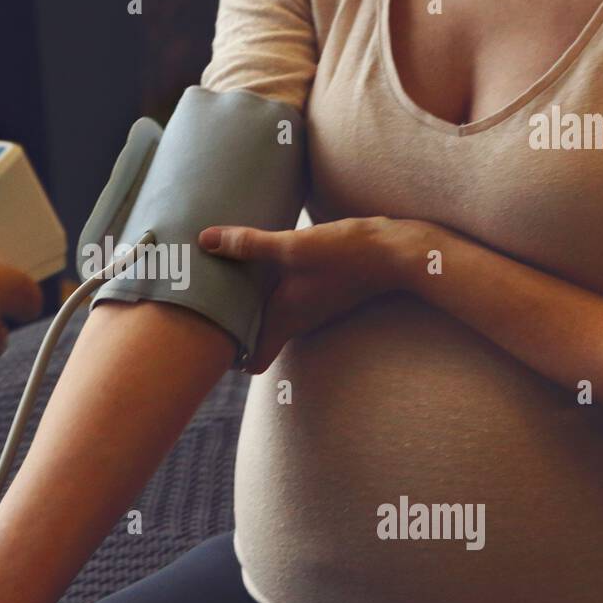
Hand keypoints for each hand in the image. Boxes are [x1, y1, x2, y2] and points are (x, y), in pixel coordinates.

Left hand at [199, 216, 420, 372]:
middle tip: (205, 307)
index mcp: (285, 319)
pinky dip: (270, 290)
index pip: (253, 362)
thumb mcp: (292, 246)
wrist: (398, 253)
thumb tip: (205, 239)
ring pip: (272, 318)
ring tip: (224, 281)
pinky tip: (261, 263)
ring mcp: (311, 308)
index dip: (230, 357)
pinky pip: (287, 299)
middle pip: (258, 340)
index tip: (209, 338)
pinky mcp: (321, 292)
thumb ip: (248, 244)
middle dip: (232, 328)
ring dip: (251, 307)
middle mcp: (297, 321)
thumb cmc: (346, 253)